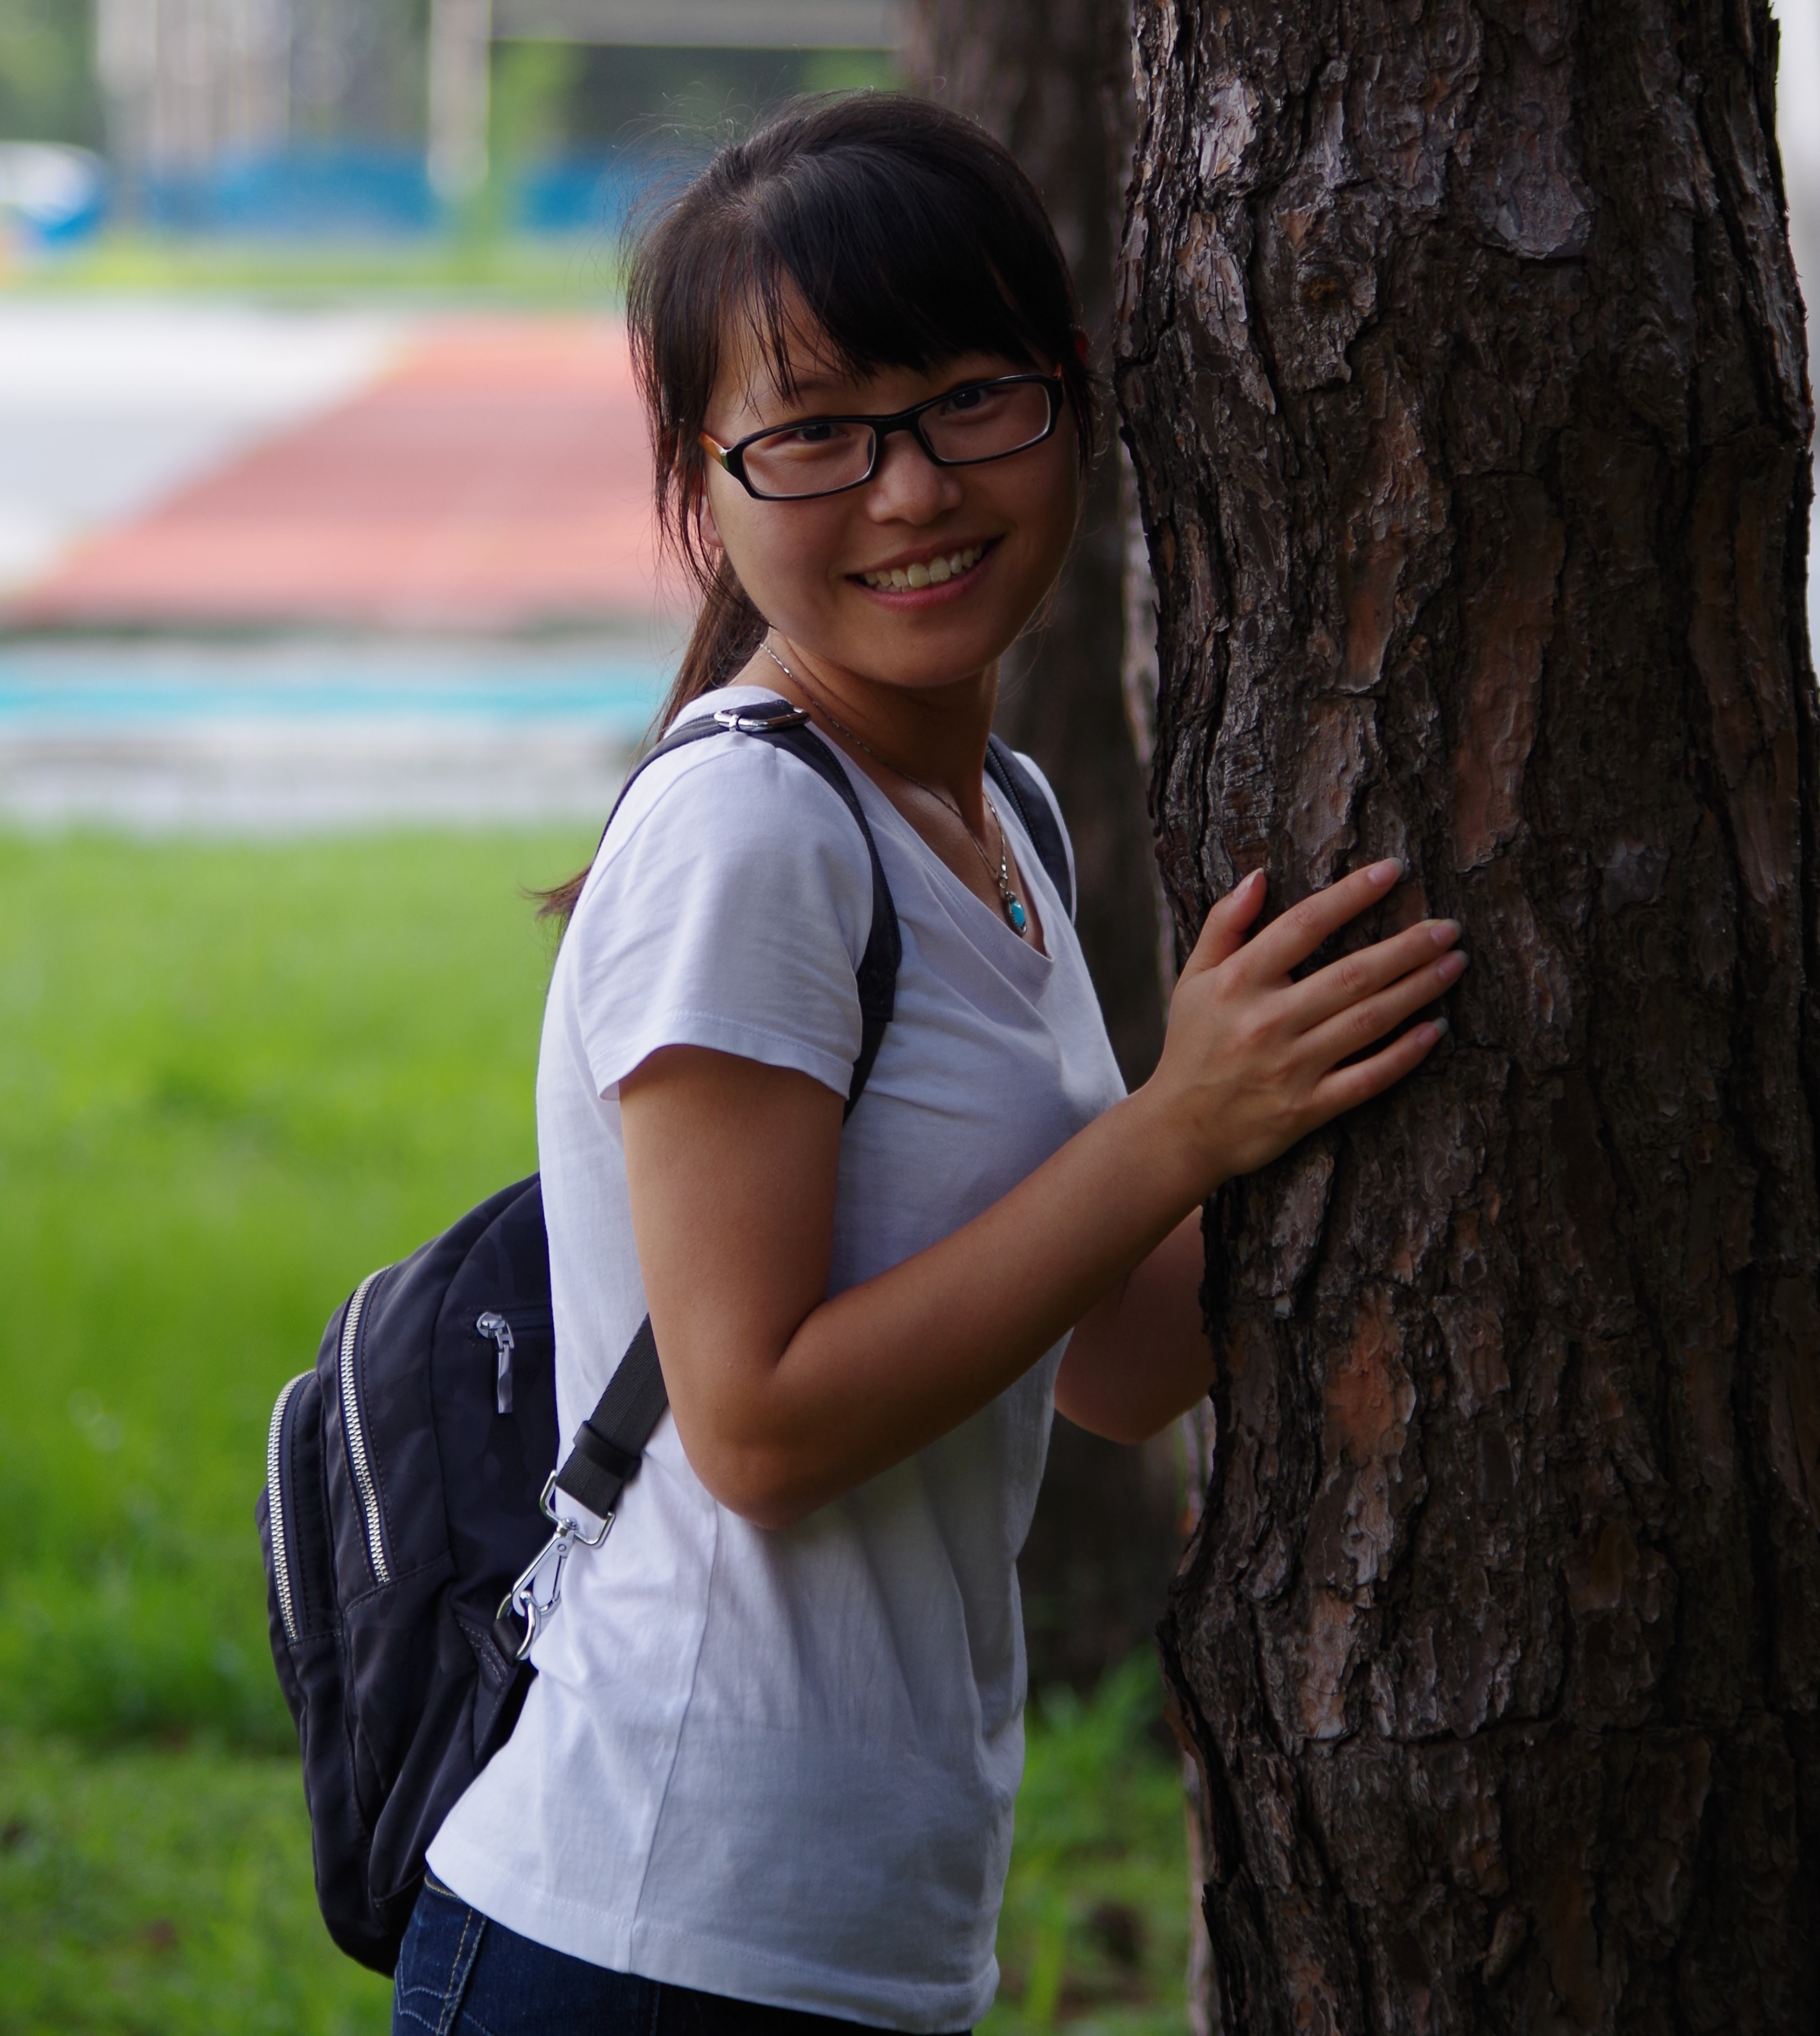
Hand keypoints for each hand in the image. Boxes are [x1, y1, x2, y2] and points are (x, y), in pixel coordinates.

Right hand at [1144, 860, 1464, 1195]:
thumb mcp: (1192, 979)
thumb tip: (1258, 877)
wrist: (1180, 1131)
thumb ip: (1224, 924)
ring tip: (1454, 965)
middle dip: (1408, 947)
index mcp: (1238, 982)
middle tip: (1449, 927)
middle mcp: (1266, 1021)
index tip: (1393, 871)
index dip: (1352, 895)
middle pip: (1352, 974)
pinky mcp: (1306, 1108)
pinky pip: (1367, 1078)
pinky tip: (1435, 1031)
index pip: (1304, 925)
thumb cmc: (1190, 1047)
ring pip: (1368, 1021)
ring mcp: (1289, 1067)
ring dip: (1418, 990)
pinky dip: (1404, 1054)